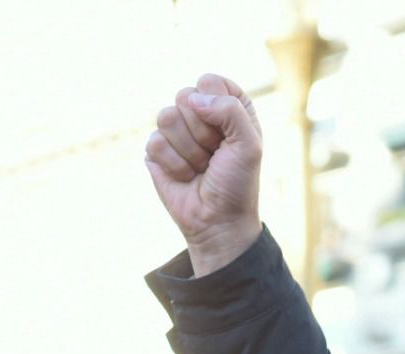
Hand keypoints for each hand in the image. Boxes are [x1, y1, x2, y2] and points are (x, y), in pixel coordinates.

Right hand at [145, 73, 263, 275]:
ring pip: (166, 116)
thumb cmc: (238, 183)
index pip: (210, 81)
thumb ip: (231, 110)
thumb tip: (193, 99)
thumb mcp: (250, 145)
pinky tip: (185, 176)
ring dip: (189, 150)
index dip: (217, 107)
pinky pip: (154, 141)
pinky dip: (174, 165)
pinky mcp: (157, 150)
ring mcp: (177, 131)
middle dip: (203, 132)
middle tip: (214, 155)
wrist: (218, 221)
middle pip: (185, 96)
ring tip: (201, 166)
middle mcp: (201, 114)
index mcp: (227, 106)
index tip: (228, 135)